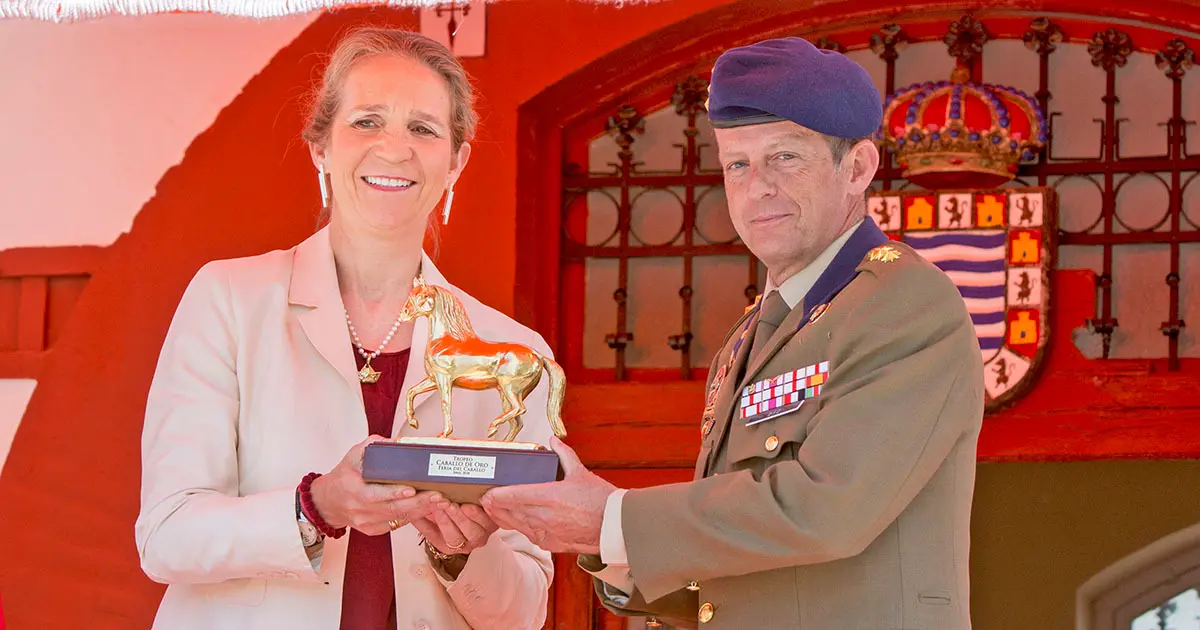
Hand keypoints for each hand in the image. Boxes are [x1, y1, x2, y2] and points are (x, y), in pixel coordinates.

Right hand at [310, 435, 445, 535]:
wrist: (328, 501)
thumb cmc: (344, 475)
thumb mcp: (353, 455)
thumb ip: (372, 446)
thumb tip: (396, 442)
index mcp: (353, 490)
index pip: (375, 494)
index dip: (394, 493)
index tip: (413, 489)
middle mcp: (360, 509)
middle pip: (392, 509)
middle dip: (418, 503)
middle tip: (439, 495)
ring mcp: (367, 522)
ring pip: (398, 518)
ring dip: (422, 510)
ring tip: (441, 502)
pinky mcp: (373, 529)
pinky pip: (397, 524)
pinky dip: (415, 517)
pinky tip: (430, 509)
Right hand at [411, 502, 498, 555]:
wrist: (462, 500)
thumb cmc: (444, 506)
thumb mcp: (428, 512)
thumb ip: (418, 513)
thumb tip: (410, 506)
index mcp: (448, 546)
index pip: (441, 538)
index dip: (438, 523)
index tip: (434, 507)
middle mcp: (464, 545)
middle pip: (456, 537)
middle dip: (449, 519)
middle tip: (443, 503)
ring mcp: (480, 536)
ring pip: (472, 533)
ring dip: (464, 518)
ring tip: (458, 504)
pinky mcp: (492, 525)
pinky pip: (488, 522)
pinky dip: (481, 513)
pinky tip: (475, 502)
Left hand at [480, 436, 615, 554]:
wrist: (614, 527)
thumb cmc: (601, 501)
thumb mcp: (580, 473)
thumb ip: (563, 455)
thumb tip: (553, 441)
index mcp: (549, 496)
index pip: (513, 496)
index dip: (496, 496)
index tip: (487, 492)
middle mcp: (544, 516)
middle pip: (510, 512)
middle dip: (494, 507)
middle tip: (485, 501)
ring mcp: (547, 532)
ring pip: (517, 526)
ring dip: (504, 518)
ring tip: (494, 511)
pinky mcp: (551, 544)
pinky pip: (530, 535)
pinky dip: (520, 528)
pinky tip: (517, 523)